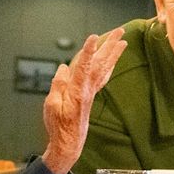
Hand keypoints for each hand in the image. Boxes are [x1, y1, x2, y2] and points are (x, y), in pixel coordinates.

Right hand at [41, 27, 126, 173]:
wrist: (69, 142)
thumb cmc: (58, 125)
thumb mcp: (52, 105)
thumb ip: (58, 85)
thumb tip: (64, 67)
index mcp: (76, 91)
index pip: (83, 66)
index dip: (88, 51)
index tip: (93, 37)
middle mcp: (87, 89)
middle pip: (100, 63)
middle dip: (109, 46)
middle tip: (120, 31)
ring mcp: (91, 92)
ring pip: (104, 68)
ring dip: (113, 53)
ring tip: (122, 40)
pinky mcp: (91, 95)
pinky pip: (103, 77)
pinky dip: (109, 66)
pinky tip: (112, 59)